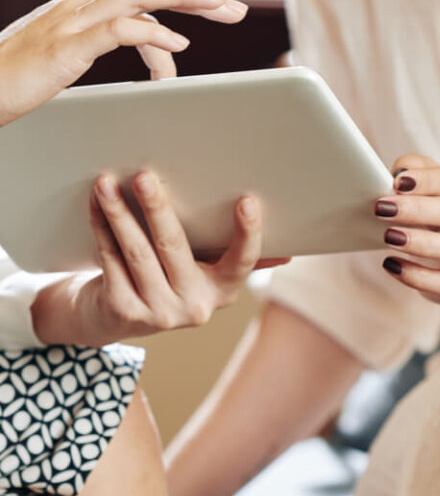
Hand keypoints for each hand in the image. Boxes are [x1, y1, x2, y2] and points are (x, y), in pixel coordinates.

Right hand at [0, 0, 247, 126]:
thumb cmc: (16, 76)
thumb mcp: (65, 49)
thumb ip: (98, 29)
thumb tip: (132, 14)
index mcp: (82, 9)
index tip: (217, 9)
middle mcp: (80, 7)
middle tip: (235, 7)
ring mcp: (73, 22)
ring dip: (184, 1)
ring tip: (220, 9)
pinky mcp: (68, 45)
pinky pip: (119, 31)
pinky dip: (152, 34)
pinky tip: (179, 45)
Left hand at [32, 172, 288, 346]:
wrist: (113, 318)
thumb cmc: (166, 279)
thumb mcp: (205, 272)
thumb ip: (235, 258)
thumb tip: (287, 254)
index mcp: (223, 291)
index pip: (242, 262)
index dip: (247, 233)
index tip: (247, 201)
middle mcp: (196, 306)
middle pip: (175, 248)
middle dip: (157, 208)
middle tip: (145, 177)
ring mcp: (159, 313)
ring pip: (137, 252)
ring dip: (119, 213)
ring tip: (107, 183)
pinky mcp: (125, 311)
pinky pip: (111, 260)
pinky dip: (101, 228)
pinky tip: (97, 204)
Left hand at [375, 155, 439, 305]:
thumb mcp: (431, 185)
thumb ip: (415, 171)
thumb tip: (397, 173)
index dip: (428, 180)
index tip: (398, 182)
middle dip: (420, 211)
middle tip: (383, 210)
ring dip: (424, 244)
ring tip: (390, 238)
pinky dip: (420, 277)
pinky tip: (394, 266)